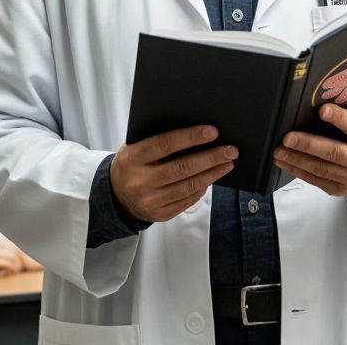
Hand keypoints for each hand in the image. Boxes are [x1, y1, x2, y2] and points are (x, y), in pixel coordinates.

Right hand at [0, 234, 31, 275]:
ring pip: (12, 256)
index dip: (15, 255)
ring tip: (7, 274)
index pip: (11, 244)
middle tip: (12, 271)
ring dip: (14, 267)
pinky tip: (2, 276)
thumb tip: (3, 261)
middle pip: (14, 248)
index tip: (12, 266)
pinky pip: (4, 263)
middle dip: (17, 261)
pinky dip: (8, 271)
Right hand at [110, 125, 236, 222]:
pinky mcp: (160, 214)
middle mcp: (140, 181)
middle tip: (230, 150)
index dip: (191, 137)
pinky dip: (202, 188)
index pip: (165, 144)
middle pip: (182, 167)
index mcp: (132, 158)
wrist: (116, 196)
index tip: (213, 132)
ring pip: (189, 186)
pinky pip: (187, 200)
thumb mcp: (135, 148)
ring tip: (227, 163)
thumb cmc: (132, 164)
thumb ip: (157, 140)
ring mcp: (150, 200)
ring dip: (212, 173)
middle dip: (211, 157)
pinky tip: (212, 178)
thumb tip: (195, 132)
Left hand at [273, 104, 346, 196]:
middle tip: (288, 138)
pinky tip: (284, 163)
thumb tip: (316, 110)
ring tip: (279, 152)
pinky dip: (297, 170)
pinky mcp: (338, 189)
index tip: (322, 110)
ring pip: (320, 168)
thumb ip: (346, 123)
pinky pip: (315, 180)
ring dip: (296, 159)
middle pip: (333, 152)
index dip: (339, 118)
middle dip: (308, 144)